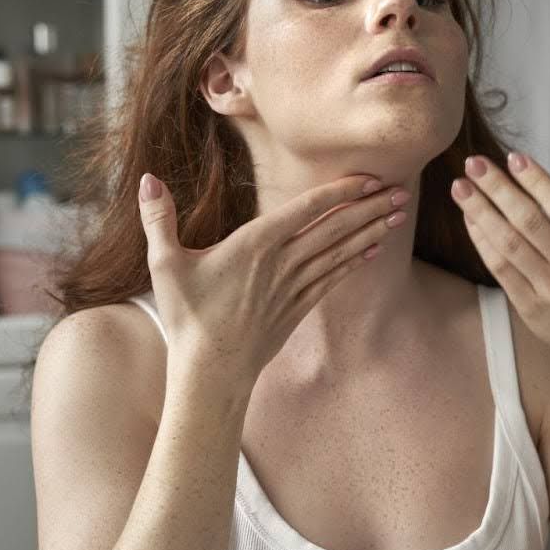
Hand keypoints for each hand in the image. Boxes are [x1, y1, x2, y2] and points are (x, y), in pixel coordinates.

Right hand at [137, 172, 410, 388]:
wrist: (210, 372)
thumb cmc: (186, 317)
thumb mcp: (165, 264)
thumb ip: (158, 219)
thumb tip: (147, 179)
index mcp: (255, 245)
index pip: (307, 210)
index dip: (340, 192)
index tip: (369, 177)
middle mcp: (282, 263)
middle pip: (335, 228)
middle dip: (370, 207)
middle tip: (403, 189)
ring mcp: (294, 287)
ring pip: (340, 252)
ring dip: (371, 231)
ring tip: (400, 214)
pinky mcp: (298, 309)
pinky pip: (333, 279)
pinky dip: (354, 262)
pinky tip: (373, 251)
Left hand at [452, 151, 549, 370]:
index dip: (536, 180)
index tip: (513, 158)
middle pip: (528, 221)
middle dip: (498, 188)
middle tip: (475, 164)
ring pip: (508, 243)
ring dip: (480, 212)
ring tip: (461, 187)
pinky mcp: (530, 306)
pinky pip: (500, 269)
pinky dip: (482, 242)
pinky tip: (469, 220)